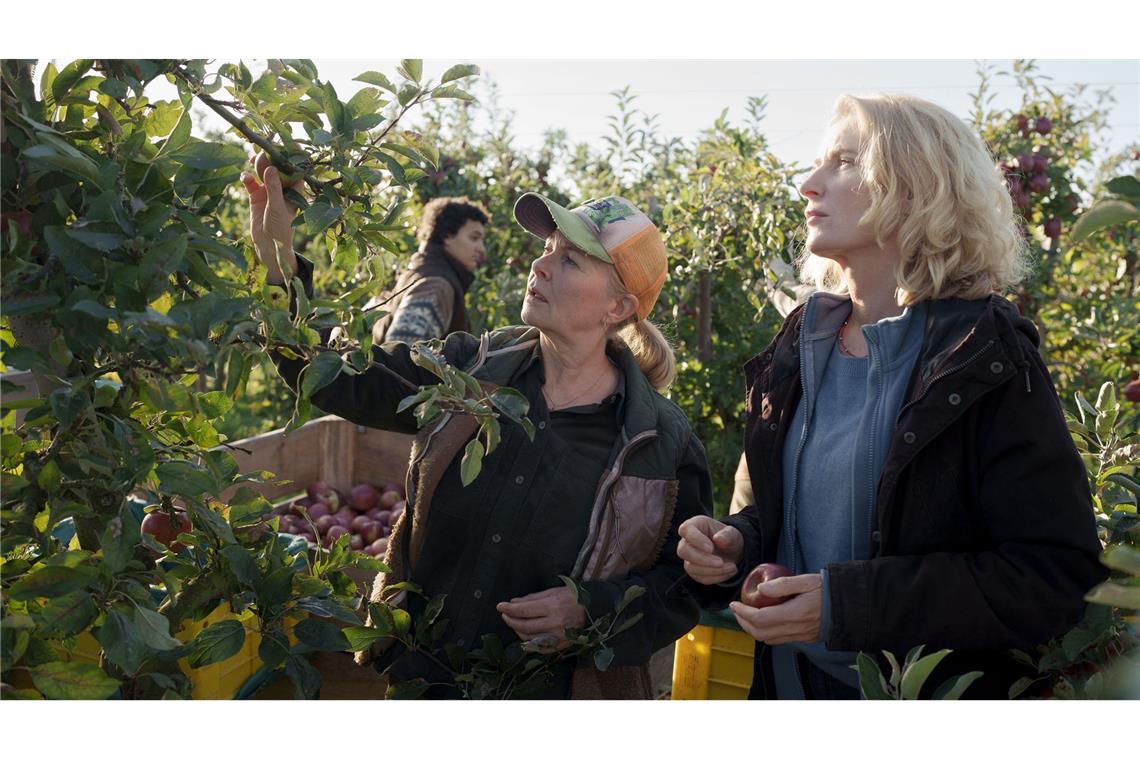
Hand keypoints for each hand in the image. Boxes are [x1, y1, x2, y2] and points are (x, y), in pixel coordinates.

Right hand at [240, 152, 301, 283]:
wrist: (268, 247)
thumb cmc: (281, 230)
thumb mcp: (278, 208)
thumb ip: (274, 188)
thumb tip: (271, 167)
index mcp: (294, 191)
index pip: (296, 169)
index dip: (293, 155)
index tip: (288, 141)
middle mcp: (282, 189)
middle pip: (278, 167)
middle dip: (272, 156)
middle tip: (265, 145)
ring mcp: (269, 192)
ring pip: (263, 172)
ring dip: (258, 164)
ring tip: (254, 158)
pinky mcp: (256, 197)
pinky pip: (251, 183)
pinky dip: (247, 178)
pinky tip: (245, 177)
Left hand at [496, 586, 587, 650]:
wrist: (594, 610)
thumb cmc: (573, 597)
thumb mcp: (553, 592)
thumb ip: (533, 598)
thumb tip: (513, 602)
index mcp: (553, 607)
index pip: (524, 610)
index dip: (509, 608)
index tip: (500, 606)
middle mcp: (555, 623)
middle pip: (524, 626)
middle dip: (510, 620)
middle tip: (505, 614)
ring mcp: (558, 637)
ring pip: (529, 638)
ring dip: (517, 630)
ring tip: (514, 622)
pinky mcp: (561, 646)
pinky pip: (539, 647)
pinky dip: (528, 642)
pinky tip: (524, 634)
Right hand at [677, 516, 743, 583]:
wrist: (733, 551)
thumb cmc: (730, 538)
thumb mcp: (733, 533)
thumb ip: (728, 534)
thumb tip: (718, 539)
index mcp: (694, 525)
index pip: (685, 530)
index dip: (696, 539)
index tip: (711, 548)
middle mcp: (687, 541)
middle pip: (683, 551)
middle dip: (703, 559)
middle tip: (721, 562)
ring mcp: (688, 557)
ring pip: (691, 568)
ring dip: (713, 570)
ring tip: (732, 566)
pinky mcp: (694, 571)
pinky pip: (700, 577)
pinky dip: (716, 577)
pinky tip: (729, 571)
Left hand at [728, 573, 821, 644]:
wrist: (849, 605)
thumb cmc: (827, 589)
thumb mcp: (806, 580)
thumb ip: (783, 584)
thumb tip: (761, 589)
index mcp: (795, 613)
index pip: (761, 619)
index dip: (743, 613)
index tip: (734, 604)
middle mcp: (795, 629)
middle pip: (761, 633)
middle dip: (743, 623)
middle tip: (736, 610)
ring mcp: (799, 636)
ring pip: (769, 640)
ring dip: (753, 630)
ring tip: (746, 616)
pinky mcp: (804, 638)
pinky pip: (779, 640)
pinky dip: (765, 633)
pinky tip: (763, 621)